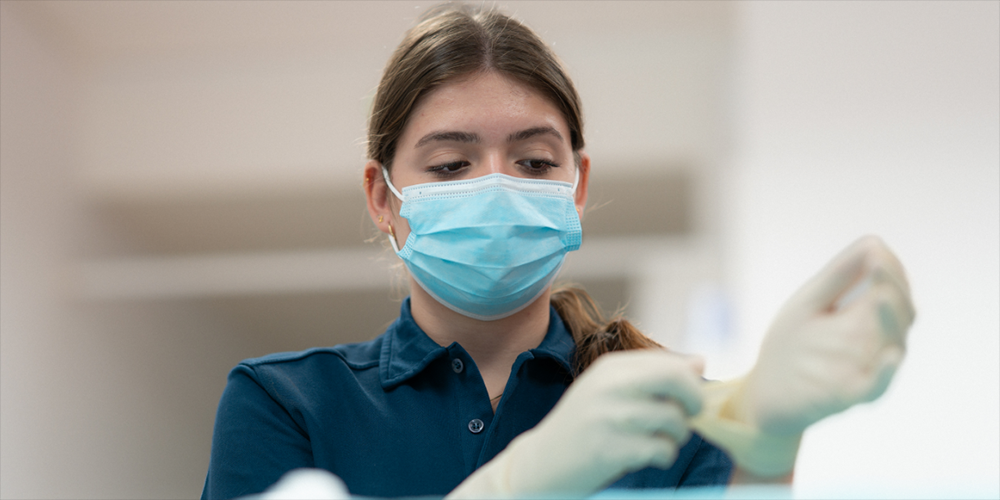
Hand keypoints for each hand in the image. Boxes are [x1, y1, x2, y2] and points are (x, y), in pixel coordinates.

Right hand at [448, 350, 703, 496]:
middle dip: (694, 400)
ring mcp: (609, 417)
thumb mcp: (611, 390)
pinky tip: (645, 456)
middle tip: (687, 416)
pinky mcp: (610, 449)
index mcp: (611, 367)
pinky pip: (662, 450)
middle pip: (676, 380)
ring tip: (657, 440)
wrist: (542, 462)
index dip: (689, 382)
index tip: (686, 399)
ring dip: (676, 436)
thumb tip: (699, 361)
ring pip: (674, 419)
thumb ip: (652, 374)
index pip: (669, 362)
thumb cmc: (584, 426)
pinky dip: (663, 456)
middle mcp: (609, 385)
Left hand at [733, 235, 915, 435]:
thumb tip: (874, 242)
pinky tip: (890, 355)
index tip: (875, 251)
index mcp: (866, 317)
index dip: (890, 270)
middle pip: (901, 314)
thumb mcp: (810, 303)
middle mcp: (873, 342)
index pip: (893, 290)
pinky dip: (886, 372)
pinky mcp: (852, 395)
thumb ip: (838, 276)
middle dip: (893, 288)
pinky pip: (877, 386)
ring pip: (892, 344)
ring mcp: (865, 368)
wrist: (765, 392)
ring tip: (879, 296)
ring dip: (889, 319)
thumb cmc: (792, 344)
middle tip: (879, 266)